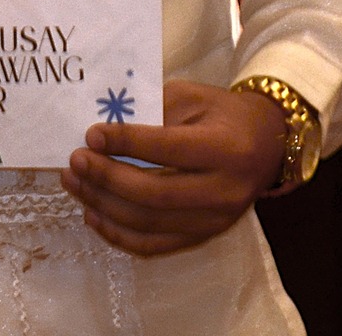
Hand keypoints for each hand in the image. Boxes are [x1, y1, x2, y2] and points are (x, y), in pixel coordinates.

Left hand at [60, 81, 283, 256]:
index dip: (125, 143)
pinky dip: (118, 234)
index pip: (167, 149)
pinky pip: (154, 245)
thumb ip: (152, 109)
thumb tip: (102, 129)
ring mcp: (215, 220)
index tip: (91, 134)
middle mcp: (223, 191)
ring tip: (74, 183)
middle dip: (106, 178)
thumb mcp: (193, 97)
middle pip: (154, 193)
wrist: (266, 144)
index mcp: (225, 149)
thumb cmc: (224, 114)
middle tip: (75, 160)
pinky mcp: (204, 236)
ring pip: (149, 223)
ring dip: (103, 205)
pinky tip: (93, 213)